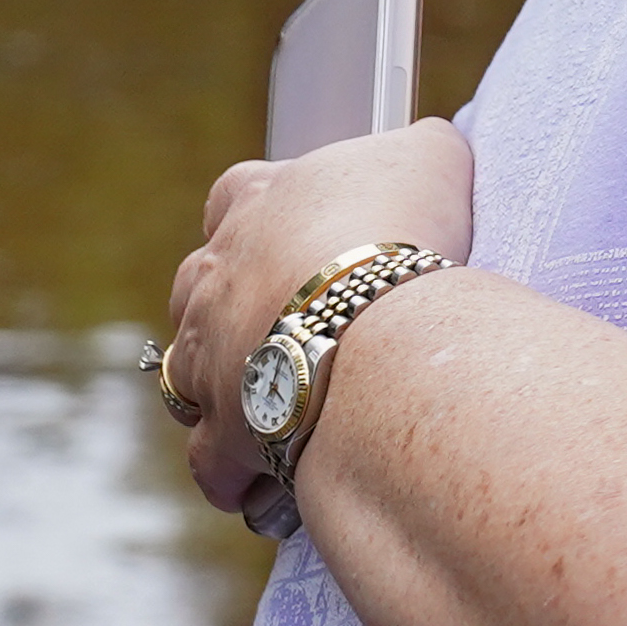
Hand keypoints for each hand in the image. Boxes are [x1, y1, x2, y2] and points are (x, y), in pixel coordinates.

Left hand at [157, 119, 481, 517]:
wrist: (369, 332)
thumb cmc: (396, 235)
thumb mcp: (429, 160)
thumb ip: (422, 150)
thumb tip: (432, 146)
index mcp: (255, 202)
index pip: (238, 195)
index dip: (266, 214)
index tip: (304, 235)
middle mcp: (215, 275)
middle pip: (203, 285)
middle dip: (239, 305)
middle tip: (299, 324)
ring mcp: (207, 354)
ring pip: (194, 372)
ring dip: (231, 386)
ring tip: (285, 404)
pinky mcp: (220, 429)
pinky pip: (213, 460)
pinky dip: (236, 471)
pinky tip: (274, 479)